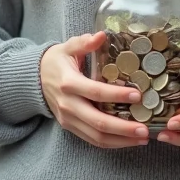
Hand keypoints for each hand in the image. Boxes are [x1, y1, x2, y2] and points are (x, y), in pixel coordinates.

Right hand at [40, 32, 149, 148]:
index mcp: (68, 83)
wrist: (34, 80)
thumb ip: (84, 43)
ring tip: (142, 138)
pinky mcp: (70, 127)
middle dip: (123, 128)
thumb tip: (101, 35)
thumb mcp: (67, 47)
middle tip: (145, 130)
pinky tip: (128, 140)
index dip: (117, 95)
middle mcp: (68, 105)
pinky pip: (92, 140)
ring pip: (96, 137)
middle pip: (97, 122)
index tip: (138, 96)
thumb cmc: (56, 61)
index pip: (95, 92)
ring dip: (120, 140)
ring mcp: (68, 119)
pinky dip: (111, 143)